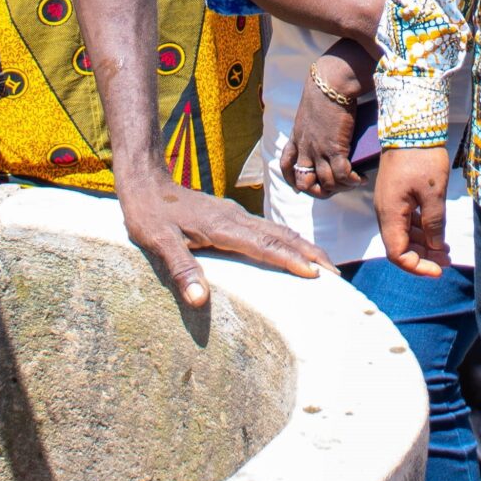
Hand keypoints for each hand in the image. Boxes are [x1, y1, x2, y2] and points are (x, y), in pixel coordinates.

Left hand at [120, 180, 328, 310]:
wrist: (145, 181)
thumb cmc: (149, 214)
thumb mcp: (157, 243)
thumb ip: (181, 269)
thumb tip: (199, 300)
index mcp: (222, 227)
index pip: (265, 246)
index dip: (290, 260)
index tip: (316, 275)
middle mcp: (235, 218)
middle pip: (281, 236)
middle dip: (310, 254)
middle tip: (335, 274)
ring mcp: (235, 215)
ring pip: (278, 230)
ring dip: (303, 246)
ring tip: (324, 265)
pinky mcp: (231, 216)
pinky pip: (268, 229)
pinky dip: (288, 241)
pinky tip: (292, 250)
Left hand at [284, 55, 364, 197]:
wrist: (331, 83)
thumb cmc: (325, 90)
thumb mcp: (311, 111)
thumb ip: (313, 124)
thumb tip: (327, 129)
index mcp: (297, 137)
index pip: (286, 166)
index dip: (293, 180)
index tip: (301, 187)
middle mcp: (305, 148)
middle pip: (304, 183)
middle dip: (318, 191)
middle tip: (334, 188)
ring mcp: (319, 150)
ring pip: (325, 183)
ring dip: (341, 188)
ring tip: (353, 182)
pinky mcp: (335, 148)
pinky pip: (342, 175)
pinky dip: (352, 181)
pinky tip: (360, 178)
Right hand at [373, 145, 453, 276]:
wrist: (411, 127)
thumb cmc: (422, 159)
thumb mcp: (434, 193)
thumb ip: (435, 223)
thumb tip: (437, 246)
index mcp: (391, 214)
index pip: (397, 254)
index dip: (417, 267)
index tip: (438, 271)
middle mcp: (386, 212)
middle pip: (400, 247)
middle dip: (423, 258)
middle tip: (447, 261)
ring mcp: (391, 204)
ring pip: (404, 235)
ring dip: (424, 245)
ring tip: (446, 251)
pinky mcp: (397, 196)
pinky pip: (406, 221)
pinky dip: (421, 231)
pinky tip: (438, 234)